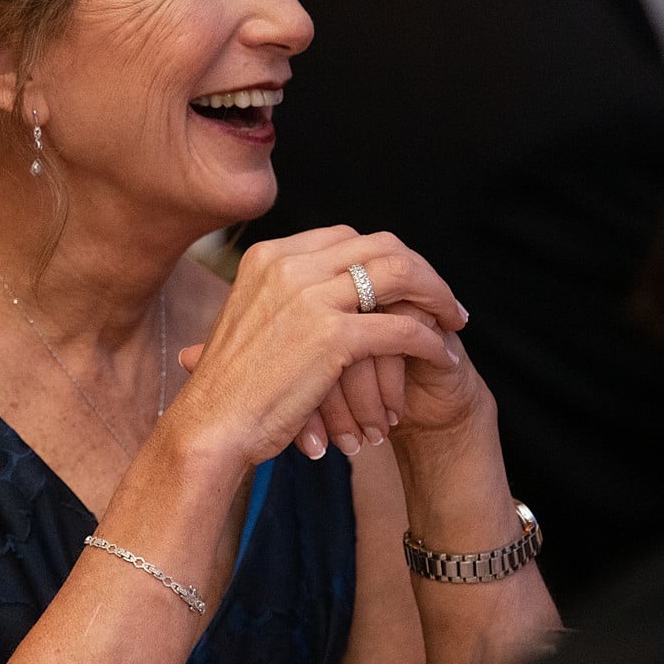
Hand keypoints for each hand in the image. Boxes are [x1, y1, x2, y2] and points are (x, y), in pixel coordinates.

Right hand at [168, 227, 466, 465]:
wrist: (210, 425)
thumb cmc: (228, 387)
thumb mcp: (247, 320)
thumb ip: (283, 296)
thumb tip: (325, 289)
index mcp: (267, 257)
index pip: (345, 238)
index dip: (385, 258)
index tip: (405, 284)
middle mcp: (288, 266)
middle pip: (379, 246)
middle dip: (420, 270)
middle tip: (442, 299)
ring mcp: (310, 298)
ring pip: (400, 276)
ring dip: (437, 296)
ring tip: (453, 320)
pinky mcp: (332, 336)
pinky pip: (402, 327)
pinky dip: (430, 341)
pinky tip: (442, 356)